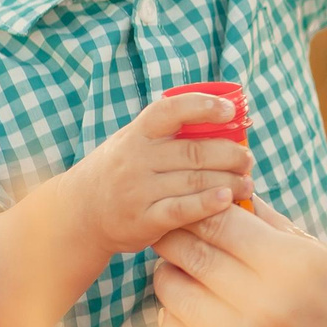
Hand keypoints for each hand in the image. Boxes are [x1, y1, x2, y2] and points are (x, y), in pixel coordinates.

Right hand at [65, 91, 255, 254]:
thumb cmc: (118, 171)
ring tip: (247, 183)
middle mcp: (136, 159)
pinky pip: (182, 210)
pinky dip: (208, 204)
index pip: (171, 111)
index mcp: (137, 134)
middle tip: (248, 159)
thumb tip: (223, 116)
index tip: (231, 109)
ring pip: (195, 181)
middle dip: (230, 154)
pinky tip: (227, 199)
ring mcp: (138, 190)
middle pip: (195, 151)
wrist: (78, 213)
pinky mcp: (142, 220)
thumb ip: (167, 132)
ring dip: (229, 181)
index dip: (204, 106)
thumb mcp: (132, 142)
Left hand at [154, 203, 326, 326]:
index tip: (193, 205)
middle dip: (175, 235)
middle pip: (189, 255)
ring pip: (174, 298)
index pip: (216, 222)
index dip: (197, 207)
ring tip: (183, 270)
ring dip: (171, 276)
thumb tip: (238, 199)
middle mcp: (266, 306)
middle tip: (173, 230)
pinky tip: (190, 311)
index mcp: (295, 266)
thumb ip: (280, 230)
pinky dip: (175, 320)